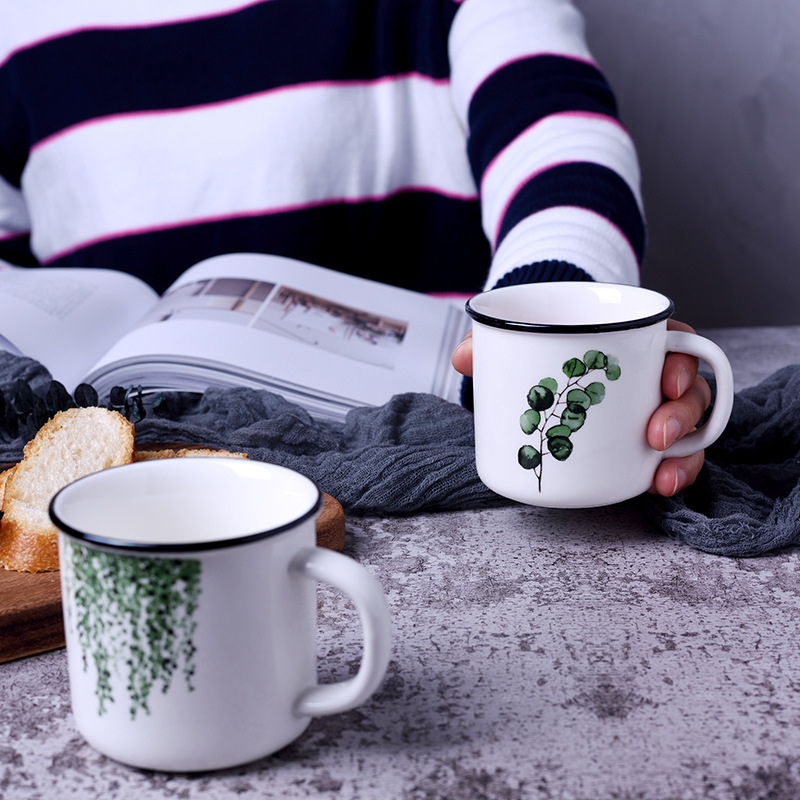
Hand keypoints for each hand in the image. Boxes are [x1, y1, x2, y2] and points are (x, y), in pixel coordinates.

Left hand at [451, 319, 711, 497]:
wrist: (543, 371)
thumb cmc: (543, 349)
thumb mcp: (520, 339)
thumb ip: (493, 343)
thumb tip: (463, 358)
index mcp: (635, 342)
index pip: (676, 344)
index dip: (682, 361)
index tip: (667, 379)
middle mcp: (653, 377)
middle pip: (690, 391)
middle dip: (682, 416)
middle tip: (655, 435)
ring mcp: (653, 412)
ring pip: (690, 430)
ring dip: (683, 455)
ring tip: (661, 477)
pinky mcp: (644, 444)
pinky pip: (673, 458)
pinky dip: (672, 473)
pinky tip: (656, 487)